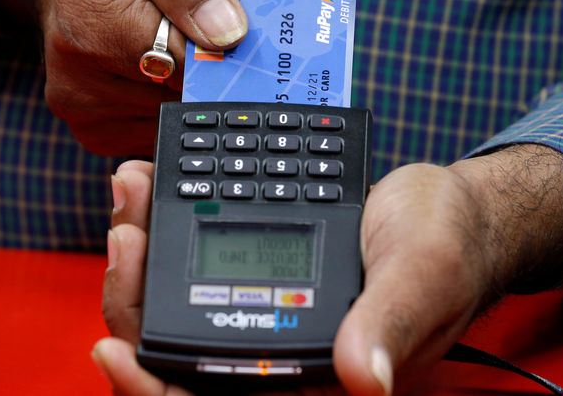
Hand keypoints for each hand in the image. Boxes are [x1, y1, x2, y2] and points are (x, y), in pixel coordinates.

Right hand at [0, 0, 253, 155]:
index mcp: (91, 26)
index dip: (227, 29)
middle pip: (192, 91)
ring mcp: (88, 115)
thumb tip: (226, 35)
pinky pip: (167, 122)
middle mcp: (79, 84)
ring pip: (184, 108)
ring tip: (174, 15)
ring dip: (197, 66)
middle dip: (214, 47)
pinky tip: (162, 46)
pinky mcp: (100, 132)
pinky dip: (178, 89)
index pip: (195, 63)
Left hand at [95, 145, 562, 394]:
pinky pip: (200, 254)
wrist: (447, 204)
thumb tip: (364, 377)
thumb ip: (389, 322)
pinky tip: (157, 187)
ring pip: (176, 297)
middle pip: (173, 349)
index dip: (155, 389)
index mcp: (311, 373)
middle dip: (134, 298)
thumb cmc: (447, 244)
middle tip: (126, 234)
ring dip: (143, 254)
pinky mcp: (258, 263)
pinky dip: (170, 222)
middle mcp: (277, 345)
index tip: (114, 349)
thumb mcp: (423, 275)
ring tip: (133, 193)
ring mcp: (263, 302)